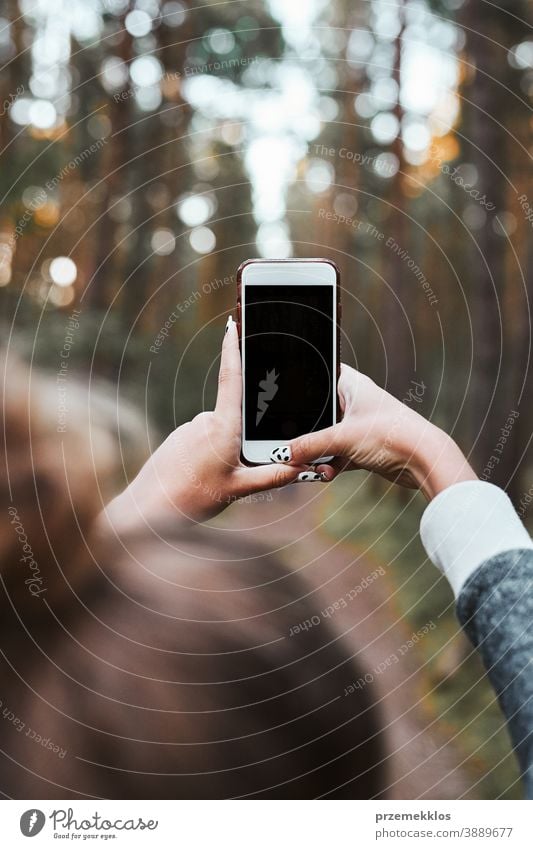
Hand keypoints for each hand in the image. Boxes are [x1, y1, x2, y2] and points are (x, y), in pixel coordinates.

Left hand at [103, 317, 308, 530]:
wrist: (147, 509)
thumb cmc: (192, 498)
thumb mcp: (239, 489)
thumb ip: (273, 476)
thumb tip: (303, 466)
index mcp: (223, 427)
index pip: (231, 379)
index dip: (233, 349)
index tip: (233, 324)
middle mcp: (205, 421)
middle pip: (237, 418)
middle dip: (245, 439)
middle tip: (235, 471)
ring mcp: (190, 429)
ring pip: (221, 432)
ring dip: (226, 450)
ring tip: (214, 481)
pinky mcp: (179, 438)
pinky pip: (204, 440)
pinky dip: (210, 454)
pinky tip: (202, 477)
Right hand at [269, 364, 476, 500]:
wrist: (424, 461)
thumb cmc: (391, 434)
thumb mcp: (342, 439)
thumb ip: (310, 445)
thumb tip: (285, 453)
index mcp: (351, 384)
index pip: (319, 373)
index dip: (301, 382)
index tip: (282, 396)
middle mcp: (356, 401)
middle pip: (319, 411)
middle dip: (305, 431)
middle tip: (290, 442)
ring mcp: (360, 424)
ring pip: (327, 436)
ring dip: (318, 452)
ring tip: (309, 464)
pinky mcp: (365, 446)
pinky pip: (338, 453)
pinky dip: (331, 463)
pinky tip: (326, 473)